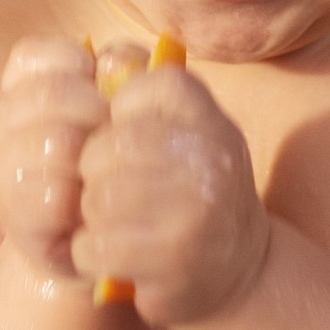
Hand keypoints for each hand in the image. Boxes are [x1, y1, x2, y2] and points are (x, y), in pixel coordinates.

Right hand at [0, 35, 106, 281]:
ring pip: (52, 141)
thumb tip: (116, 61)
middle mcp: (5, 128)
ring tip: (102, 171)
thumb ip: (123, 76)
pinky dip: (78, 198)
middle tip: (111, 132)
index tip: (99, 84)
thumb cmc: (112, 167)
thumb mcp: (121, 113)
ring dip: (89, 155)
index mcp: (25, 93)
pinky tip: (88, 205)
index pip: (31, 57)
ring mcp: (5, 173)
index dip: (71, 62)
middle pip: (48, 94)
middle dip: (92, 108)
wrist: (100, 240)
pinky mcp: (16, 218)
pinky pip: (50, 194)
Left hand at [72, 66, 269, 328]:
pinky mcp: (174, 261)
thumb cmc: (195, 191)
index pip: (136, 90)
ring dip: (92, 216)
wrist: (239, 269)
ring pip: (98, 198)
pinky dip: (91, 253)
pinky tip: (111, 254)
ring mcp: (197, 211)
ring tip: (111, 223)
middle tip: (108, 191)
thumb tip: (105, 59)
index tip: (124, 144)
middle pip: (106, 148)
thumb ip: (146, 94)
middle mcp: (212, 158)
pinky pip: (95, 245)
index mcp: (210, 118)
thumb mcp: (187, 133)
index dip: (113, 118)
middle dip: (94, 173)